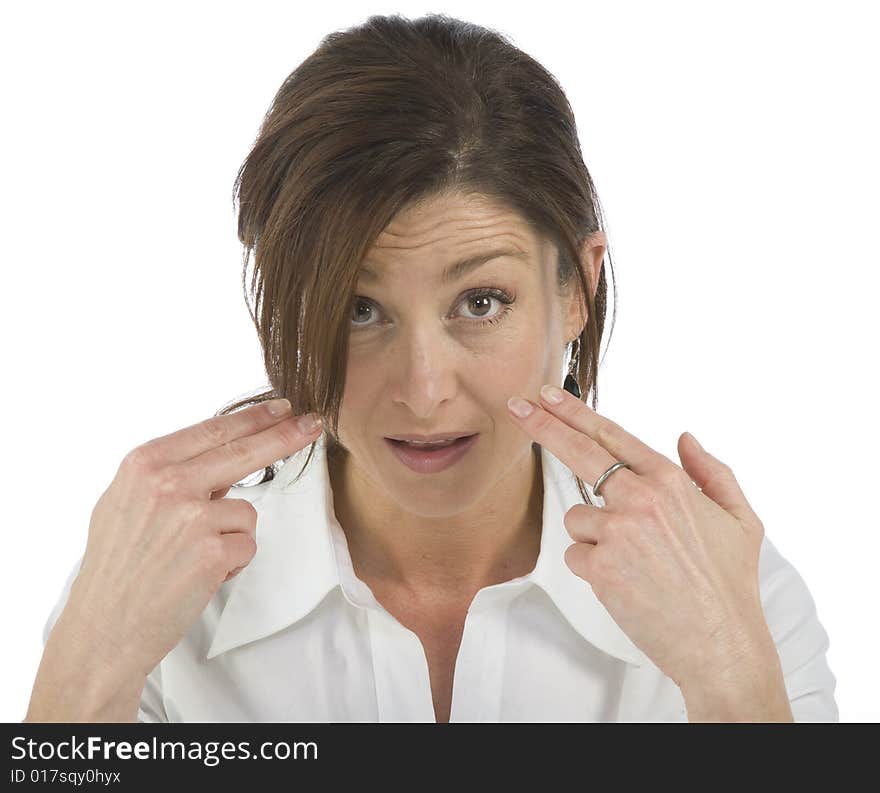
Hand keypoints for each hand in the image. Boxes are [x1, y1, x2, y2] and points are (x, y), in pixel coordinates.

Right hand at [65, 398, 324, 678]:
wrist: (103, 628)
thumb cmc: (116, 568)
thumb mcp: (126, 502)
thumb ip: (169, 475)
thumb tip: (217, 457)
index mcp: (145, 464)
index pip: (214, 430)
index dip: (254, 418)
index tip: (282, 408)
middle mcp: (168, 483)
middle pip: (244, 450)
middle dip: (285, 436)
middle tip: (312, 424)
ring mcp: (191, 516)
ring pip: (247, 511)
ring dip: (231, 536)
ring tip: (192, 559)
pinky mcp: (212, 551)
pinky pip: (247, 544)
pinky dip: (233, 562)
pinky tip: (200, 575)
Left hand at [506, 384, 774, 689]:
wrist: (720, 643)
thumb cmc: (730, 584)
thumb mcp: (740, 520)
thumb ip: (712, 472)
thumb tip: (684, 437)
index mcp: (671, 482)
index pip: (612, 436)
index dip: (575, 412)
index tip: (549, 395)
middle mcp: (641, 498)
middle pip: (579, 452)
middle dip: (544, 425)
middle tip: (516, 406)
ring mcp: (617, 530)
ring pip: (577, 518)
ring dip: (594, 536)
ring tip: (635, 563)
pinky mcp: (599, 565)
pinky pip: (575, 554)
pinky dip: (593, 567)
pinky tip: (626, 582)